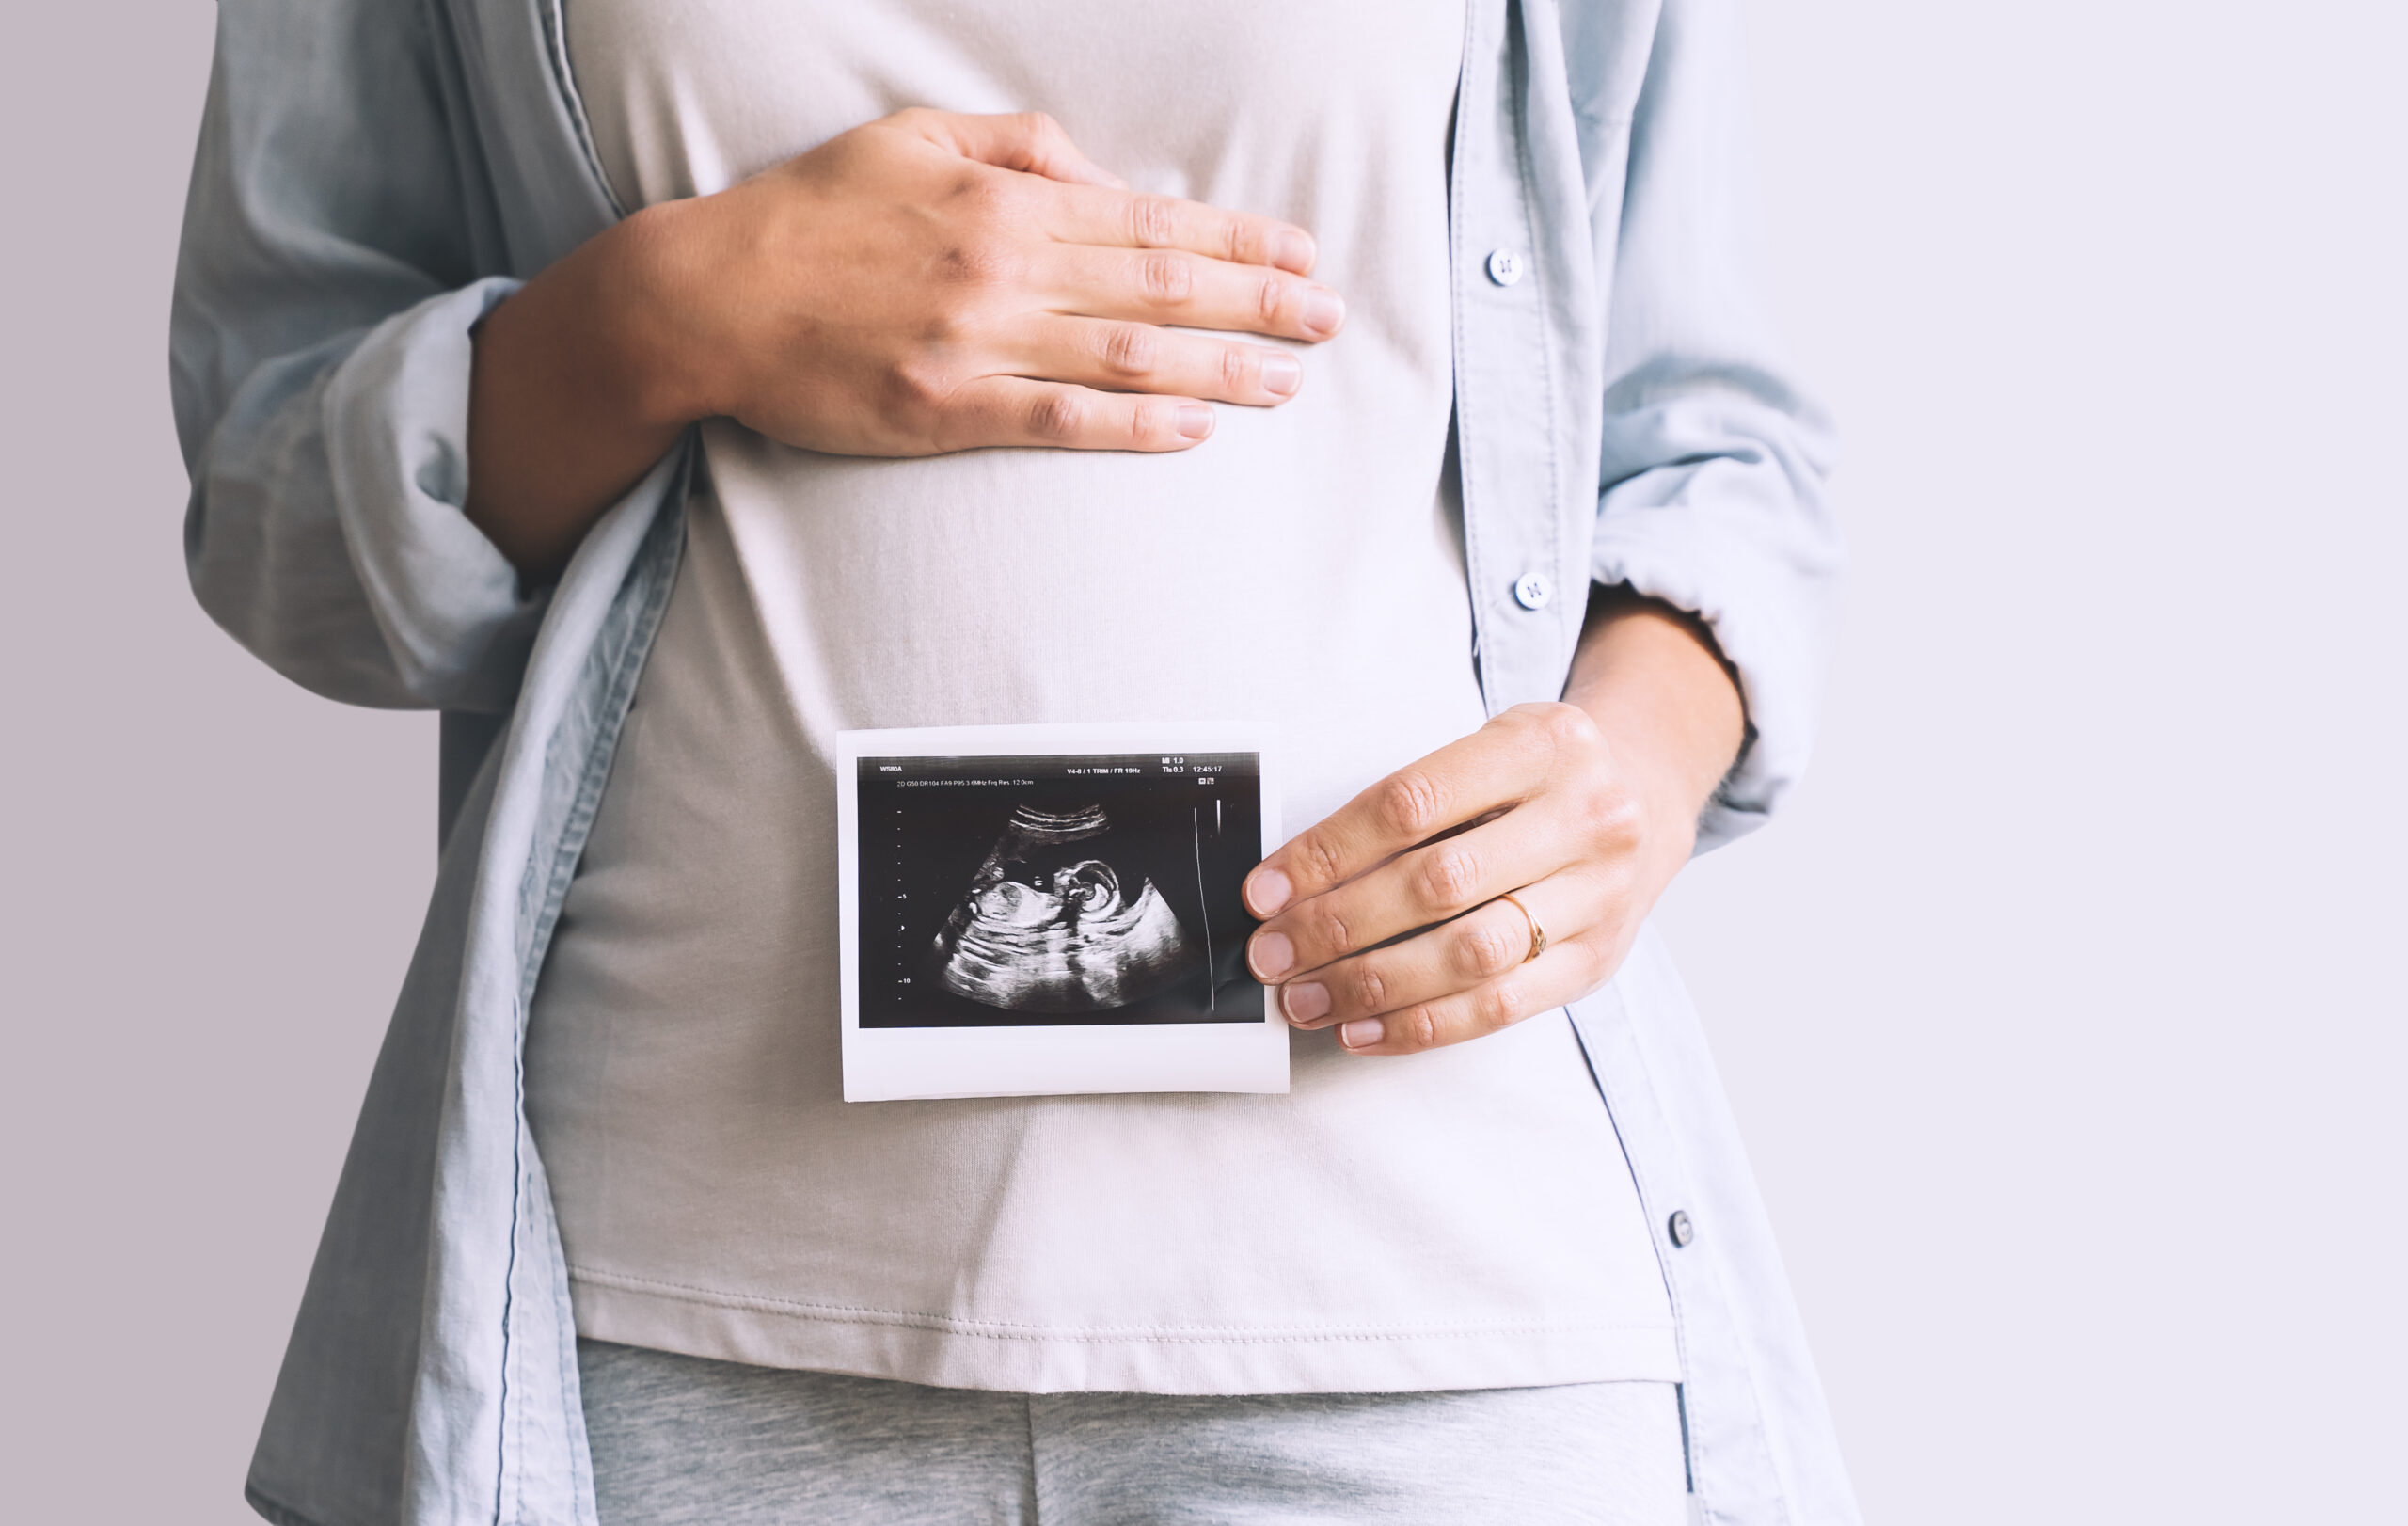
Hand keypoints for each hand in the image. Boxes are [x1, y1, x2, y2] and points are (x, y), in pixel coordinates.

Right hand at [469, 110, 1342, 576]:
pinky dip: (1135, 426)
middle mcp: (1007, 268)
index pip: (1153, 218)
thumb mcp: (909, 137)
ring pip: (1131, 355)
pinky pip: (1061, 421)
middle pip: (1164, 284)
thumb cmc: (810, 213)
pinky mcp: (948, 411)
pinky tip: (1196, 430)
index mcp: (1007, 200)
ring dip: (1222, 368)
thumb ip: (1015, 146)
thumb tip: (1097, 173)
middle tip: (1330, 319)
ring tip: (1291, 382)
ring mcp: (980, 344)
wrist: (709, 297)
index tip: (1301, 252)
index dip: (1239, 237)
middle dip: (1260, 301)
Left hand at [1240, 594, 1745, 1055]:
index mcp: (1543, 744)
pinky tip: (1364, 1030)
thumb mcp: (1491, 745)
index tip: (1265, 891)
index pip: (1412, 805)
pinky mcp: (1600, 959)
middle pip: (1438, 885)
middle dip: (1337, 927)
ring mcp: (1601, 894)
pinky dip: (1424, 1025)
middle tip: (1271, 954)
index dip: (1328, 853)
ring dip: (1372, 985)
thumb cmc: (1539, 774)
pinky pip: (1503, 1008)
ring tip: (1305, 1000)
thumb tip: (1293, 879)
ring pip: (1471, 956)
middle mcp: (1586, 816)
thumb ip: (1414, 799)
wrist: (1649, 792)